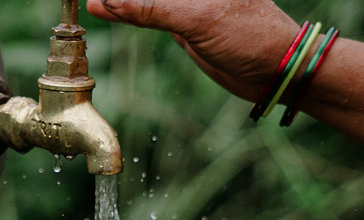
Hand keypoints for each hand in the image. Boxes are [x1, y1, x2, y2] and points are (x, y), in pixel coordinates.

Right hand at [86, 0, 298, 101]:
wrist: (273, 68)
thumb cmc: (249, 34)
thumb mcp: (196, 17)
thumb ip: (148, 7)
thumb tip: (102, 1)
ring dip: (116, 1)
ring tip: (90, 2)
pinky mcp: (180, 17)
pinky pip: (145, 9)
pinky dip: (124, 10)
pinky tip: (102, 8)